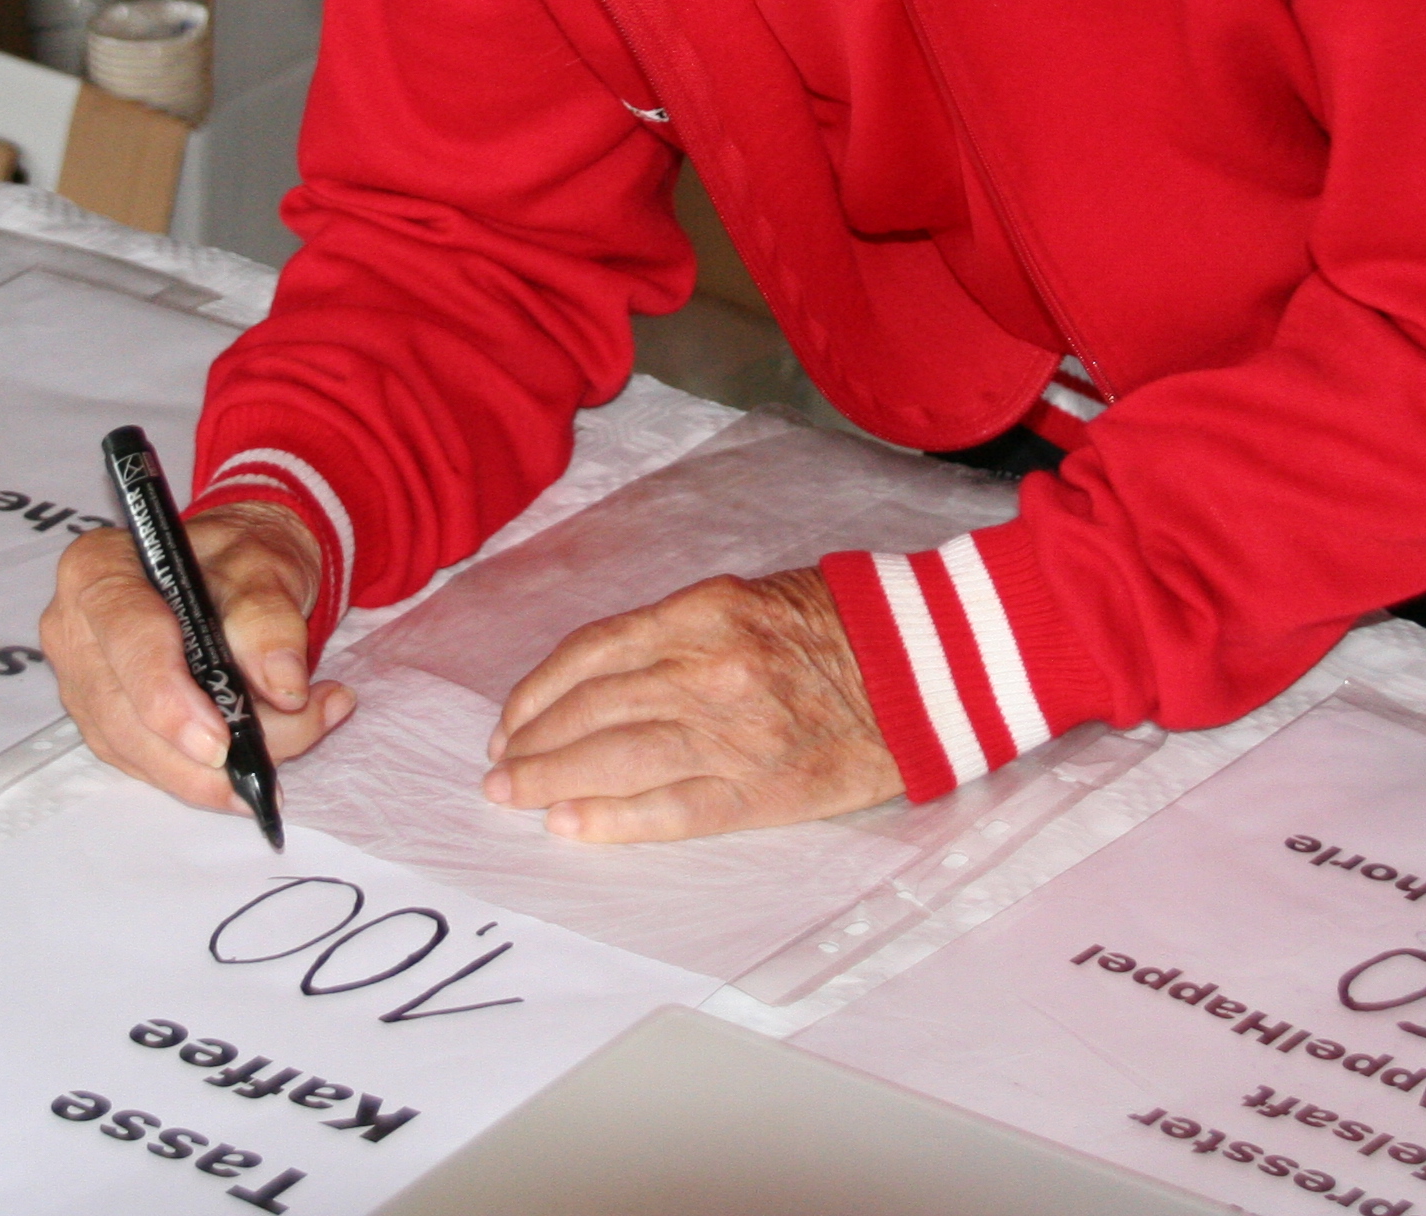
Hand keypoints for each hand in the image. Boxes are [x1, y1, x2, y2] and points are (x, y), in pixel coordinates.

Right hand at [42, 501, 352, 814]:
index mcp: (97, 570)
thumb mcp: (265, 567)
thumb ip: (269, 619)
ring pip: (140, 753)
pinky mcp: (105, 724)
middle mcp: (75, 630)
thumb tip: (283, 686)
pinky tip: (270, 751)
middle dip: (204, 750)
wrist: (238, 576)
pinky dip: (210, 774)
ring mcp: (84, 684)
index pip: (125, 639)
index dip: (168, 698)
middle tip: (284, 749)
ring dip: (218, 769)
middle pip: (125, 713)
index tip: (220, 742)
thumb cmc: (240, 560)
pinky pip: (152, 767)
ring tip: (304, 730)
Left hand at [481, 568, 899, 841]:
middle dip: (531, 743)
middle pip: (589, 711)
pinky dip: (610, 822)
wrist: (927, 669)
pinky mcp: (758, 789)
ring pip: (612, 760)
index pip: (591, 655)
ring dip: (549, 782)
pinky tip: (569, 828)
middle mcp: (705, 670)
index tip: (512, 718)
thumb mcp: (754, 597)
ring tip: (512, 797)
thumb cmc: (844, 627)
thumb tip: (606, 673)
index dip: (539, 691)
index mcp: (701, 615)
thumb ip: (678, 631)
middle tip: (498, 768)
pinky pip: (667, 810)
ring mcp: (729, 734)